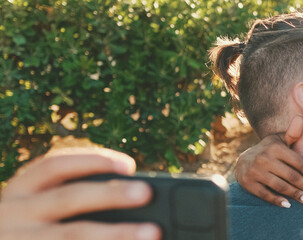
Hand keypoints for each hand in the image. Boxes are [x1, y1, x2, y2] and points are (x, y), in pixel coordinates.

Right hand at [0, 148, 160, 239]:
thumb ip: (75, 197)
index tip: (129, 165)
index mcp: (21, 190)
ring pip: (74, 234)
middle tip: (146, 193)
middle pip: (68, 198)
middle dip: (110, 194)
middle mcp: (14, 214)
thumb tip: (132, 191)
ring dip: (116, 233)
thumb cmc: (31, 228)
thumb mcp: (36, 207)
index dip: (92, 161)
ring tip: (151, 232)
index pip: (54, 166)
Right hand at [235, 116, 302, 207]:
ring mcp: (255, 171)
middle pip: (291, 176)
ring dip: (295, 195)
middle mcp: (264, 158)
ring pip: (280, 186)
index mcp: (275, 147)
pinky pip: (265, 194)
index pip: (298, 162)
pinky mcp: (248, 183)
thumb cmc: (268, 150)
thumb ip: (292, 133)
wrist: (243, 161)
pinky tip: (288, 205)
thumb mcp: (279, 141)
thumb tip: (300, 118)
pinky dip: (277, 200)